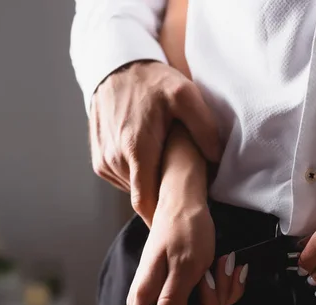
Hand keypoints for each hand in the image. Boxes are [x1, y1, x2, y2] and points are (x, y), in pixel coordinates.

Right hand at [89, 60, 220, 226]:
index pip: (147, 202)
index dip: (162, 218)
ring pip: (133, 191)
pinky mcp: (99, 161)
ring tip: (170, 172)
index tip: (180, 223)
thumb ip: (204, 127)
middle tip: (186, 191)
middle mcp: (115, 160)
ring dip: (151, 187)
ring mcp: (104, 162)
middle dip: (164, 199)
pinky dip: (139, 177)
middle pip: (143, 197)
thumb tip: (216, 159)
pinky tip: (152, 162)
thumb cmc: (152, 82)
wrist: (116, 68)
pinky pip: (123, 181)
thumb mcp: (185, 95)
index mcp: (137, 149)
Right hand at [126, 199, 213, 304]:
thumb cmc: (182, 230)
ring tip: (214, 264)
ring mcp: (176, 298)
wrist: (187, 205)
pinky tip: (221, 265)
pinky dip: (226, 284)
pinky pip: (217, 301)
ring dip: (220, 290)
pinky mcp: (192, 290)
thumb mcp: (183, 269)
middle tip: (206, 277)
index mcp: (146, 303)